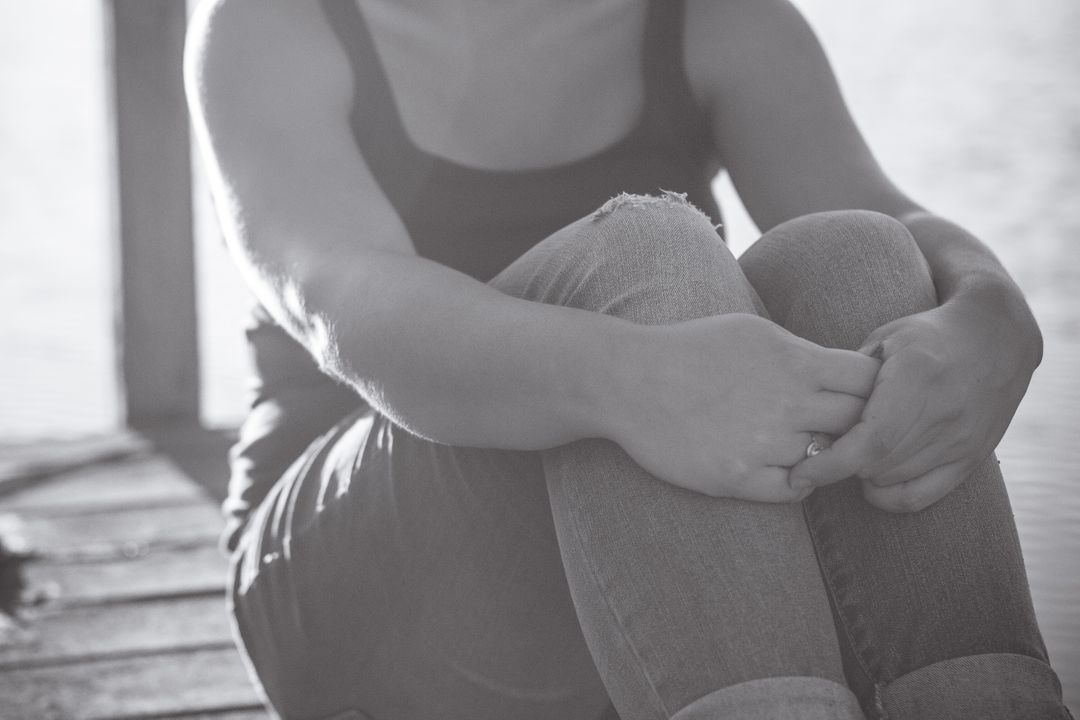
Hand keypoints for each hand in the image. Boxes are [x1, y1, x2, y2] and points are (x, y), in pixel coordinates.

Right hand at [610, 314, 877, 501]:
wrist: (627, 379)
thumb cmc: (688, 349)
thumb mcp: (751, 330)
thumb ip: (800, 352)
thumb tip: (844, 370)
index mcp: (793, 360)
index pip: (869, 380)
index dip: (867, 389)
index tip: (850, 395)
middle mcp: (786, 402)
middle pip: (858, 423)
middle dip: (851, 425)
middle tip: (830, 427)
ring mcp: (763, 443)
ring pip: (826, 460)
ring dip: (818, 456)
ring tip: (791, 444)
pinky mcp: (736, 477)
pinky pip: (794, 491)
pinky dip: (794, 483)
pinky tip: (776, 467)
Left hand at [789, 292, 1040, 511]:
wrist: (996, 340)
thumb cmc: (928, 337)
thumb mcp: (885, 338)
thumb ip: (850, 375)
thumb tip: (812, 413)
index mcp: (917, 377)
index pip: (870, 440)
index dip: (830, 464)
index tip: (799, 473)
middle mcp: (944, 414)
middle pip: (876, 464)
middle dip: (840, 462)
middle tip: (823, 446)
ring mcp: (961, 441)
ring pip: (893, 480)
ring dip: (862, 473)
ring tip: (851, 450)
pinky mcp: (971, 459)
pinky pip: (920, 496)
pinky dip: (889, 496)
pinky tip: (872, 480)